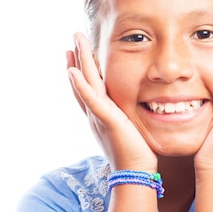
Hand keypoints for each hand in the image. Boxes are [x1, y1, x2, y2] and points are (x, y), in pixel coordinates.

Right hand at [67, 33, 156, 170]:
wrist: (135, 174)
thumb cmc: (138, 157)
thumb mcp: (131, 131)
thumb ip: (129, 119)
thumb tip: (139, 110)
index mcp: (101, 117)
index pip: (88, 89)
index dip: (81, 71)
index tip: (77, 53)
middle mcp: (95, 115)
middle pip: (82, 82)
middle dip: (78, 59)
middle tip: (75, 37)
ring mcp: (98, 117)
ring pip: (85, 84)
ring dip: (79, 62)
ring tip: (75, 41)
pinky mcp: (107, 121)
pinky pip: (91, 100)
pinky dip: (81, 86)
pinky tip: (73, 71)